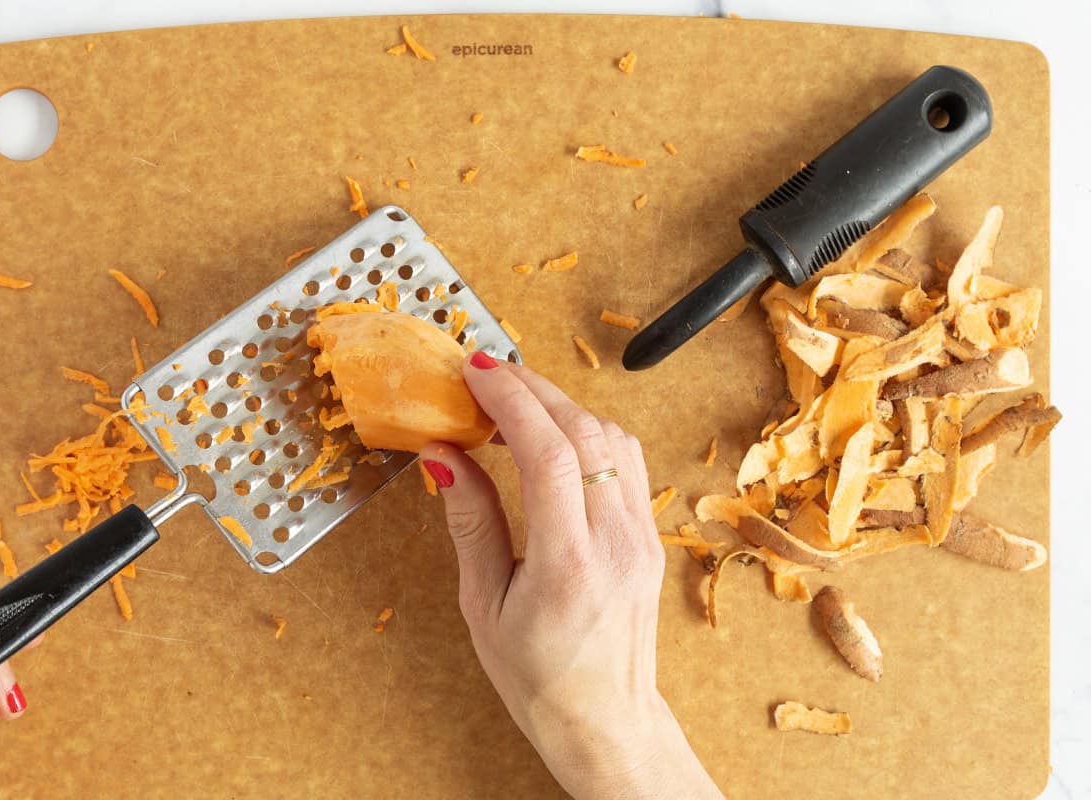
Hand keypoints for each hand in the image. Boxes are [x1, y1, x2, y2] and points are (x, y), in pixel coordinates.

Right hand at [421, 355, 722, 799]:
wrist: (604, 719)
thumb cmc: (537, 675)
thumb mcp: (483, 604)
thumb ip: (470, 522)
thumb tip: (443, 455)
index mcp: (568, 567)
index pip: (549, 455)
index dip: (511, 399)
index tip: (475, 372)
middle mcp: (616, 544)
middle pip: (584, 431)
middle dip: (531, 387)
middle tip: (486, 372)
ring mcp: (642, 536)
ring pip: (612, 436)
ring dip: (561, 404)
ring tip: (513, 398)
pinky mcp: (650, 535)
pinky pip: (626, 459)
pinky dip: (587, 429)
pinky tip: (554, 431)